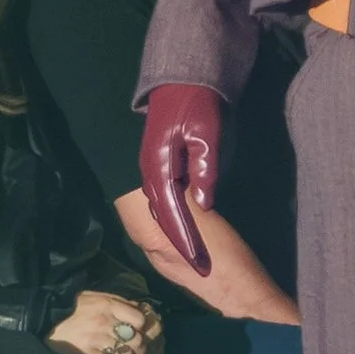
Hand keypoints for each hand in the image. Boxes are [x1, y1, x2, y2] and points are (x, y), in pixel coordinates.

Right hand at [52, 287, 163, 353]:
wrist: (50, 319)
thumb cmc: (77, 306)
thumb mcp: (99, 297)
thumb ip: (121, 303)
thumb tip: (142, 310)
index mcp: (109, 305)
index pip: (139, 319)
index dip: (146, 325)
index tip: (145, 328)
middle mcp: (105, 322)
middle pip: (136, 338)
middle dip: (143, 345)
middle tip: (144, 346)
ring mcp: (97, 338)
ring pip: (127, 352)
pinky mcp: (91, 352)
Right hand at [139, 83, 221, 276]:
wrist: (178, 81)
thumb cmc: (194, 103)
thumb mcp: (205, 133)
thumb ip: (204, 168)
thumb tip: (203, 202)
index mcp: (158, 168)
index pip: (170, 213)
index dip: (185, 239)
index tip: (199, 262)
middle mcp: (149, 173)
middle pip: (160, 218)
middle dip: (177, 245)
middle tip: (198, 272)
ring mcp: (149, 171)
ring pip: (157, 211)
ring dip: (172, 235)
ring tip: (191, 261)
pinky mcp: (155, 167)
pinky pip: (159, 201)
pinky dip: (169, 220)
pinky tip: (180, 232)